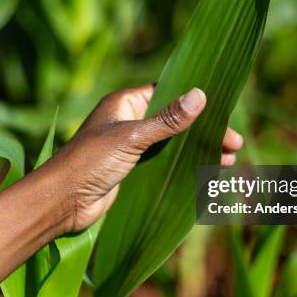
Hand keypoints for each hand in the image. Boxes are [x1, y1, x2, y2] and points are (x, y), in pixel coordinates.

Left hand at [46, 84, 243, 231]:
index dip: (195, 101)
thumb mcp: (132, 138)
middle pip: (175, 120)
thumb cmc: (91, 162)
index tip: (222, 110)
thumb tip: (200, 96)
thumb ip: (167, 121)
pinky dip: (184, 166)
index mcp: (125, 103)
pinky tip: (205, 172)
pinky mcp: (132, 169)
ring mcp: (131, 146)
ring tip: (227, 160)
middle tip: (234, 143)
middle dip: (204, 131)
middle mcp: (129, 121)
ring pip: (172, 144)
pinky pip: (164, 163)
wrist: (62, 203)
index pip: (167, 93)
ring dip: (197, 150)